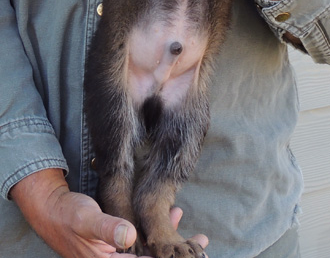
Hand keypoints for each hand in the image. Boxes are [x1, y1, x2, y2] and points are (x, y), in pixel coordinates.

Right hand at [11, 169, 207, 257]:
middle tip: (202, 243)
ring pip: (151, 253)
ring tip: (198, 238)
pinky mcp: (119, 244)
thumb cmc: (68, 214)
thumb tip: (129, 236)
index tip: (190, 255)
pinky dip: (160, 233)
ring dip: (172, 245)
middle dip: (176, 255)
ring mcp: (119, 254)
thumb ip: (108, 228)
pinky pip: (144, 243)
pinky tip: (174, 217)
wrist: (53, 209)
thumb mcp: (87, 219)